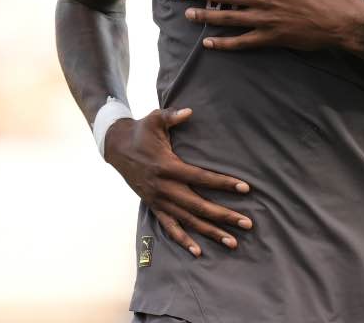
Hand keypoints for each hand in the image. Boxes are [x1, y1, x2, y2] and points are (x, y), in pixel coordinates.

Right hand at [103, 107, 252, 257]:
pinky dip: (184, 240)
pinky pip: (170, 227)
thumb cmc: (140, 132)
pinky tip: (198, 252)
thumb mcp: (154, 119)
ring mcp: (159, 200)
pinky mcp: (154, 206)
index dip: (223, 183)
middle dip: (224, 216)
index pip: (201, 177)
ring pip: (188, 220)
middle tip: (247, 224)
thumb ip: (172, 116)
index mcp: (168, 167)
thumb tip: (189, 111)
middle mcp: (164, 188)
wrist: (116, 148)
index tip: (245, 188)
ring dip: (210, 232)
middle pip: (199, 205)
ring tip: (232, 242)